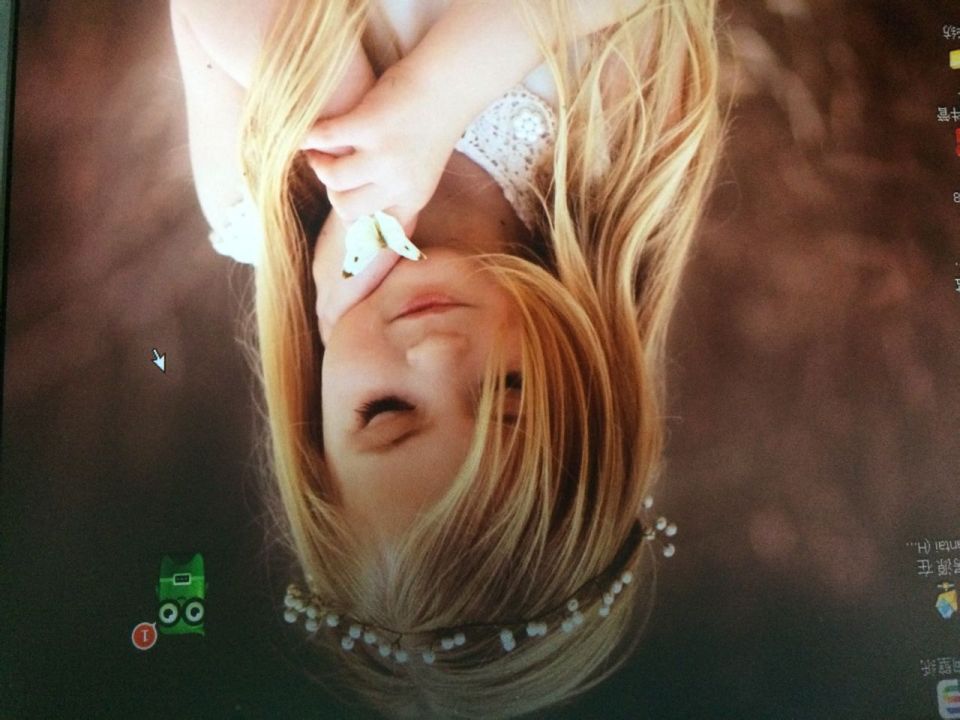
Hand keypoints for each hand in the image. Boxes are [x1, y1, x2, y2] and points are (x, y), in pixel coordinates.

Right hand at [301, 64, 463, 237]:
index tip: (344, 202)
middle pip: (345, 208)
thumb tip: (372, 225)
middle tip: (330, 169)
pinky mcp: (367, 125)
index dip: (354, 220)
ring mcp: (383, 156)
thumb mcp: (421, 173)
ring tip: (320, 149)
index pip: (375, 232)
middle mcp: (399, 183)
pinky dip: (307, 137)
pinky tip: (305, 134)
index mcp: (413, 198)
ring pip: (332, 178)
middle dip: (332, 191)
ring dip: (319, 163)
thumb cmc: (431, 126)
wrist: (448, 85)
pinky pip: (322, 139)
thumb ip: (399, 196)